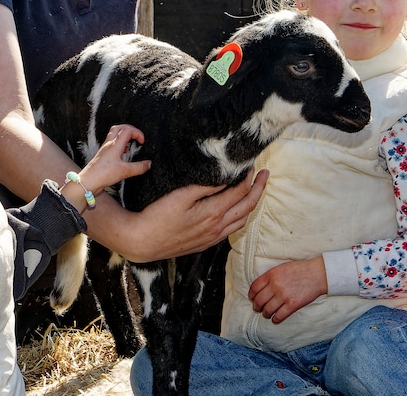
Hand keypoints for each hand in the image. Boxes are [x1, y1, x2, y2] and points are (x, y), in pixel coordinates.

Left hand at [76, 124, 150, 195]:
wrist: (88, 182)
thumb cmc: (102, 174)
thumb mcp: (124, 171)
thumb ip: (138, 167)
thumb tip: (149, 164)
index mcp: (115, 145)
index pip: (127, 130)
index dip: (137, 133)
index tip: (142, 142)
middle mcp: (109, 145)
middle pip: (119, 128)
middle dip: (130, 129)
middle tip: (136, 137)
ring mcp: (105, 149)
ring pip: (114, 135)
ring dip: (123, 136)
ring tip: (130, 144)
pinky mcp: (102, 156)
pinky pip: (111, 144)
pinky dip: (119, 144)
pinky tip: (122, 154)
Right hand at [112, 168, 267, 262]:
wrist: (140, 242)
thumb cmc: (156, 216)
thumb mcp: (180, 195)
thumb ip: (206, 186)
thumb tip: (227, 176)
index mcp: (213, 213)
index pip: (240, 192)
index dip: (249, 176)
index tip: (253, 163)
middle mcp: (217, 228)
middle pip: (247, 207)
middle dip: (259, 189)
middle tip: (266, 174)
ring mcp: (211, 238)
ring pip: (241, 221)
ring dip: (251, 204)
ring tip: (255, 191)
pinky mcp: (204, 244)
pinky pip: (230, 231)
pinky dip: (239, 218)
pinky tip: (235, 212)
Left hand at [248, 257, 326, 323]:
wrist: (318, 274)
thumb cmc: (301, 269)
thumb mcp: (282, 267)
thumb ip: (270, 276)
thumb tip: (260, 288)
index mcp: (271, 274)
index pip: (254, 288)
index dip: (251, 296)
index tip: (252, 299)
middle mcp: (275, 285)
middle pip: (259, 300)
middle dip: (257, 307)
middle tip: (258, 309)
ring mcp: (284, 295)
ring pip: (267, 310)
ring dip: (266, 314)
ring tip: (267, 314)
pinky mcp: (293, 305)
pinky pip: (279, 316)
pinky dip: (275, 319)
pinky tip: (275, 319)